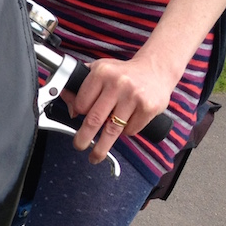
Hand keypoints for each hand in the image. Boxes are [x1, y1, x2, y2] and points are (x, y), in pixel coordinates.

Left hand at [62, 51, 178, 163]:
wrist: (156, 68)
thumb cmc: (124, 73)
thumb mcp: (100, 71)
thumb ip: (80, 86)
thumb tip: (69, 108)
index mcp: (102, 73)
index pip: (81, 103)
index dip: (78, 113)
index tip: (78, 118)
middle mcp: (118, 83)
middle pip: (94, 119)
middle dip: (83, 138)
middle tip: (79, 146)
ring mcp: (134, 96)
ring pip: (112, 130)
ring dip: (101, 148)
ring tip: (95, 156)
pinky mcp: (148, 107)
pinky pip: (130, 130)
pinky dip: (126, 132)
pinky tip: (126, 123)